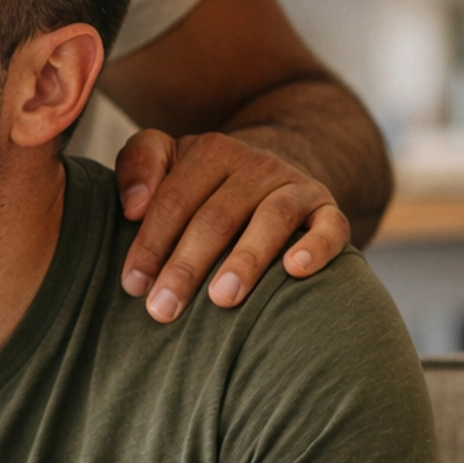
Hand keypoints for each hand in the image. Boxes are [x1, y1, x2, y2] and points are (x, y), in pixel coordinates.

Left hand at [116, 129, 349, 323]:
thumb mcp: (167, 161)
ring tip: (222, 298)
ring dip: (246, 260)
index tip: (133, 285)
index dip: (151, 243)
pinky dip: (316, 246)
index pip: (175, 200)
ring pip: (272, 219)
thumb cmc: (203, 183)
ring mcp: (295, 186)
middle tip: (163, 309)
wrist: (270, 173)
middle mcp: (256, 164)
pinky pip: (330, 226)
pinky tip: (296, 270)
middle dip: (187, 265)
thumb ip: (138, 165)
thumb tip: (133, 205)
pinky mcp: (327, 209)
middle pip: (217, 216)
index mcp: (210, 152)